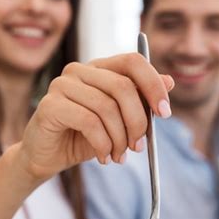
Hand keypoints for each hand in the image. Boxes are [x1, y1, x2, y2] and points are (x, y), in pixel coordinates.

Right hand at [17, 53, 173, 179]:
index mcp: (98, 68)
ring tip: (118, 156)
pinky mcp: (50, 105)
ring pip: (106, 107)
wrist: (48, 157)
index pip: (133, 61)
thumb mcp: (118, 120)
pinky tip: (103, 157)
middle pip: (122, 86)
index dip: (153, 85)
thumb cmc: (83, 137)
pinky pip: (89, 122)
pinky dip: (102, 144)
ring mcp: (62, 85)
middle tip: (138, 146)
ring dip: (119, 139)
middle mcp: (79, 70)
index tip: (164, 113)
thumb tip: (170, 81)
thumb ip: (140, 101)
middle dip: (137, 122)